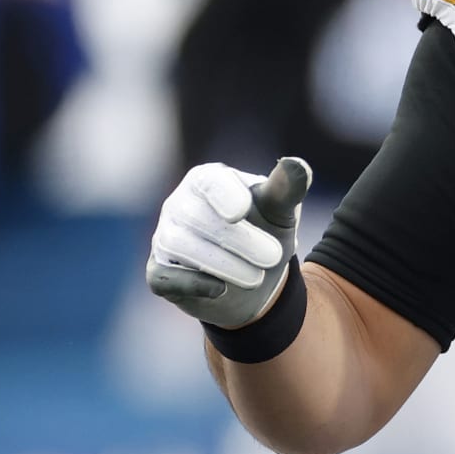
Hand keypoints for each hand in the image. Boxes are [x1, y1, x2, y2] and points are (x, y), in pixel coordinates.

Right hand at [147, 157, 311, 328]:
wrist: (256, 277)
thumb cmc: (267, 231)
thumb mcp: (282, 211)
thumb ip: (287, 189)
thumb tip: (295, 164)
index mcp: (208, 179)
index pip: (208, 181)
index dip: (223, 195)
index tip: (240, 213)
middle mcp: (180, 204)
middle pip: (195, 217)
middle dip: (238, 240)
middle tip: (274, 257)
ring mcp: (165, 237)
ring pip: (179, 245)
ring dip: (222, 263)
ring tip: (257, 278)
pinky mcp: (158, 271)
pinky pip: (163, 277)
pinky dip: (192, 284)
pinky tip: (220, 289)